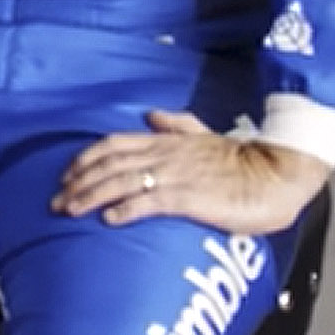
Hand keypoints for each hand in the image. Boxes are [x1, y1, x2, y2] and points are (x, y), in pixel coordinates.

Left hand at [53, 110, 328, 233]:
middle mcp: (164, 155)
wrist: (277, 175)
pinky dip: (125, 209)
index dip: (86, 159)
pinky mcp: (190, 198)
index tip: (66, 174)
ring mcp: (176, 175)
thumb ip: (176, 123)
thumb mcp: (205, 134)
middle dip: (78, 182)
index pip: (113, 144)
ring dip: (91, 196)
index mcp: (165, 141)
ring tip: (70, 210)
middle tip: (57, 200)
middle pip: (108, 164)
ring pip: (121, 182)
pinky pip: (150, 202)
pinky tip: (109, 219)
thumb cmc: (243, 161)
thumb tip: (151, 114)